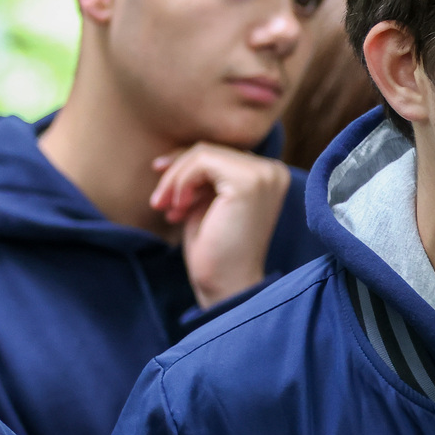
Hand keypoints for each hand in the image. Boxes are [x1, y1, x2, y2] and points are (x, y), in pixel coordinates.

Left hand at [151, 143, 291, 308]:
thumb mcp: (208, 203)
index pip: (220, 153)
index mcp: (269, 176)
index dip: (186, 167)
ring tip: (167, 208)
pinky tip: (178, 209)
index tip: (164, 192)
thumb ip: (204, 177)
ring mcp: (264, 175)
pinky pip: (202, 161)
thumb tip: (175, 155)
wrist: (227, 285)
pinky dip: (180, 182)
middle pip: (210, 150)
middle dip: (177, 174)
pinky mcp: (248, 181)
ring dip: (175, 180)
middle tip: (160, 203)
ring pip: (203, 153)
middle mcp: (273, 170)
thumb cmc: (216, 250)